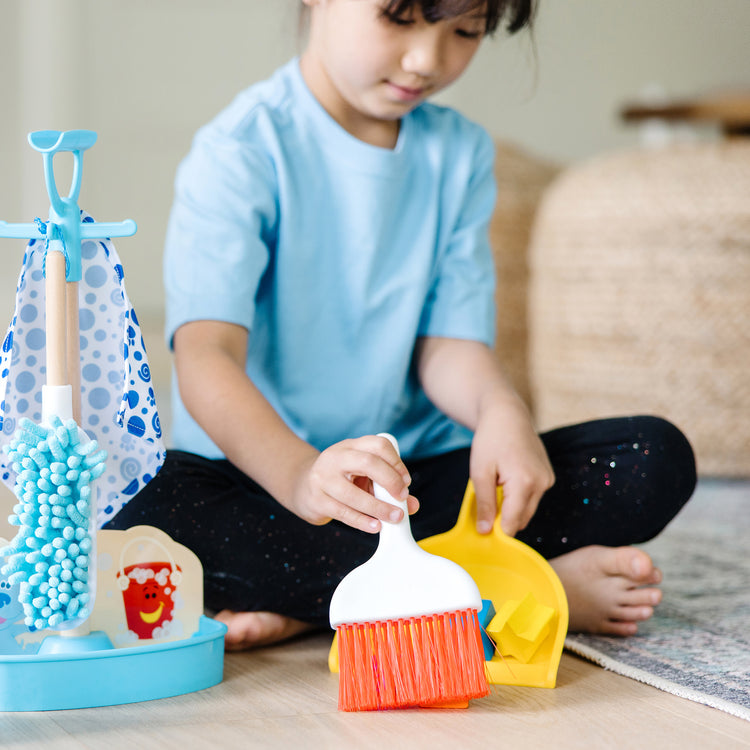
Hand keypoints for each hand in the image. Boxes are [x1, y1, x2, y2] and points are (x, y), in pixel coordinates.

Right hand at [288, 434, 418, 532]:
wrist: (302, 486)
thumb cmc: (341, 479)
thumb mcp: (362, 476)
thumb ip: (387, 487)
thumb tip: (412, 505)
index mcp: (351, 446)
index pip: (378, 445)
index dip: (396, 462)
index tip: (406, 482)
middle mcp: (335, 458)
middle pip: (368, 462)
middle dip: (390, 481)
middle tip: (402, 497)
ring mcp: (323, 478)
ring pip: (354, 494)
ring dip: (378, 507)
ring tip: (394, 518)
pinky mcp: (316, 500)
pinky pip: (343, 512)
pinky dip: (362, 521)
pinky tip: (375, 526)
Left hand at [470, 396, 553, 536]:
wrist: (508, 415)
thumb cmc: (491, 439)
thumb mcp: (480, 472)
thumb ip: (484, 503)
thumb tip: (484, 531)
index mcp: (525, 482)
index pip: (512, 522)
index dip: (496, 529)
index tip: (482, 527)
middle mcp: (542, 483)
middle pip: (522, 519)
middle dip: (503, 518)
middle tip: (485, 504)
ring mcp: (548, 480)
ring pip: (527, 509)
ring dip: (511, 506)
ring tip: (496, 486)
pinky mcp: (548, 477)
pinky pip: (532, 498)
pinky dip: (518, 497)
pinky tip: (506, 480)